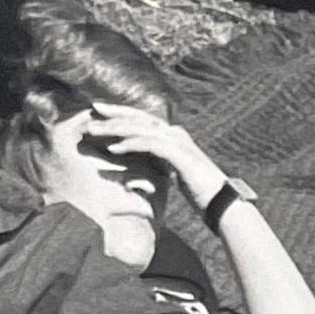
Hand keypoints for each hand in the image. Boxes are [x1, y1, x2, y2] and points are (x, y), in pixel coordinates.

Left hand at [87, 103, 227, 211]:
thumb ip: (162, 164)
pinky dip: (130, 145)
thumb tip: (147, 167)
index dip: (123, 113)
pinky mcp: (178, 155)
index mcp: (174, 136)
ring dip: (116, 129)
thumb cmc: (201, 193)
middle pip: (140, 117)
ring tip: (95, 131)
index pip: (144, 119)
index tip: (102, 112)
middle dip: (115, 113)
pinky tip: (114, 149)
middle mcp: (175, 134)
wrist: (222, 204)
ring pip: (140, 129)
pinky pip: (149, 145)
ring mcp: (178, 142)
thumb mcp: (177, 174)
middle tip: (92, 110)